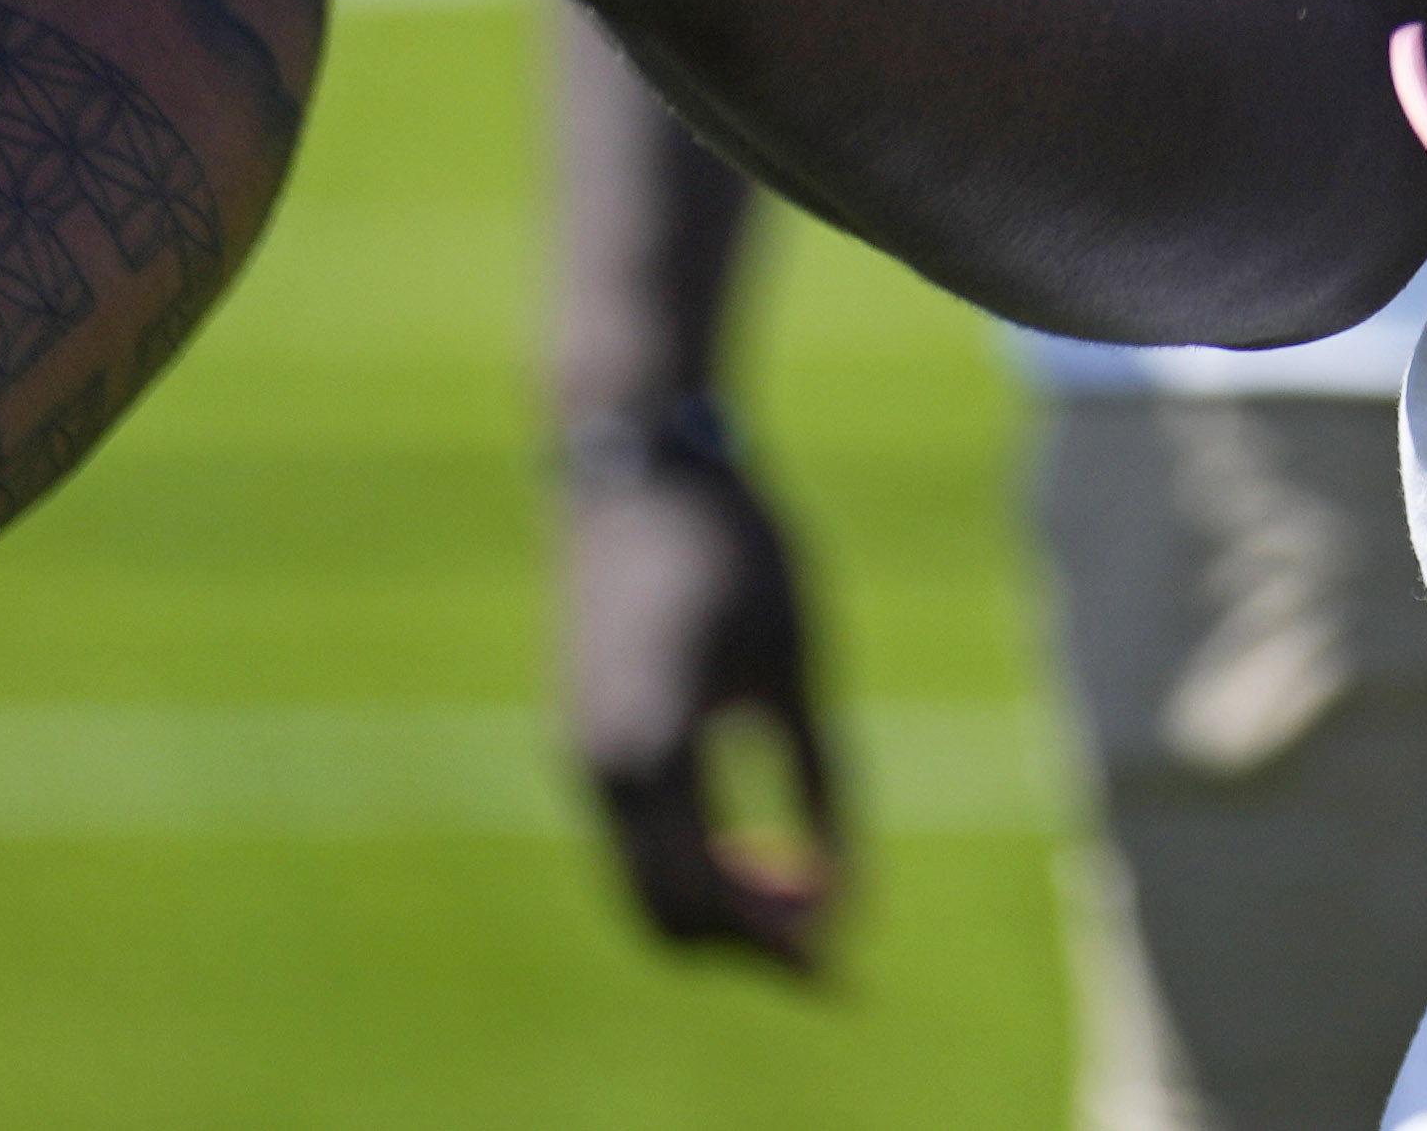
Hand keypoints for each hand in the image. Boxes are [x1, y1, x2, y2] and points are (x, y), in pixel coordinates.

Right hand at [558, 442, 841, 973]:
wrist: (635, 457)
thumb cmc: (732, 547)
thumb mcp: (795, 663)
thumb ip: (820, 777)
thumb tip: (848, 890)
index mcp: (653, 751)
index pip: (712, 900)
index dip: (781, 947)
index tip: (846, 969)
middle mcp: (599, 768)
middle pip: (663, 916)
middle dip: (744, 948)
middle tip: (828, 950)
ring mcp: (578, 751)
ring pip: (638, 883)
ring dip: (715, 909)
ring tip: (804, 901)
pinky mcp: (579, 730)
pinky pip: (627, 838)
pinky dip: (685, 866)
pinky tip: (753, 848)